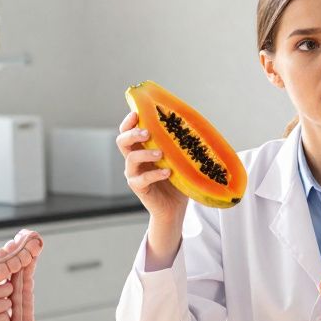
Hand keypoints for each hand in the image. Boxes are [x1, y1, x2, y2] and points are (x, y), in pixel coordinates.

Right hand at [116, 111, 186, 266]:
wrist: (174, 207)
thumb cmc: (178, 179)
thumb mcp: (180, 157)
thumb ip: (181, 143)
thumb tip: (198, 123)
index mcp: (141, 147)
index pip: (128, 130)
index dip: (129, 121)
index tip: (137, 112)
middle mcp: (133, 158)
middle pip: (122, 141)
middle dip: (132, 133)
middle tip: (147, 132)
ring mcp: (134, 173)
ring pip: (130, 158)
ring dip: (145, 153)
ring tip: (161, 153)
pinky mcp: (138, 187)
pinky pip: (142, 179)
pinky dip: (154, 174)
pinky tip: (167, 172)